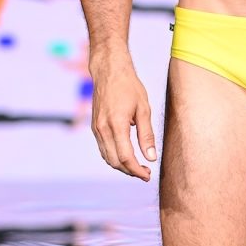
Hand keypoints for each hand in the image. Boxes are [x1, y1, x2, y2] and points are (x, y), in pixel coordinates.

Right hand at [90, 54, 156, 180]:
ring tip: (138, 167)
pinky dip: (113, 157)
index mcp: (117, 124)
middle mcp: (103, 129)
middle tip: (145, 173)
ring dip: (122, 166)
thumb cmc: (129, 86)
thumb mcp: (144, 109)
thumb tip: (151, 157)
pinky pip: (103, 149)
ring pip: (107, 157)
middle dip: (130, 171)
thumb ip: (147, 135)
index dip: (137, 170)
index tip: (148, 175)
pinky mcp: (94, 127)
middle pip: (115, 161)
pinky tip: (126, 156)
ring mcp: (96, 129)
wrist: (109, 71)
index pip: (126, 157)